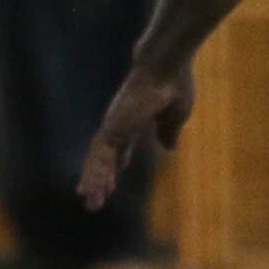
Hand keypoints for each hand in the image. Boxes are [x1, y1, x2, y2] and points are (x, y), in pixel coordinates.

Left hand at [77, 60, 194, 210]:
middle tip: (93, 202)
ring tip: (91, 203)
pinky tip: (94, 188)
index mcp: (135, 120)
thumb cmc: (175, 84)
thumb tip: (167, 147)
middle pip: (105, 157)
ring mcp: (114, 124)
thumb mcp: (177, 116)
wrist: (168, 66)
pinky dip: (97, 173)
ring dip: (95, 182)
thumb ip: (169, 131)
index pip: (121, 149)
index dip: (115, 167)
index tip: (110, 184)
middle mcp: (120, 123)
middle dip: (101, 180)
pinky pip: (102, 155)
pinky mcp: (113, 126)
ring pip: (99, 159)